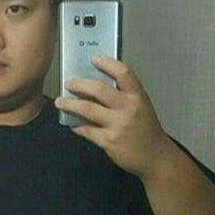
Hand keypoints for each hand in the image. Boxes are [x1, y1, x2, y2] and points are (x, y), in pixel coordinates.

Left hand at [54, 55, 171, 178]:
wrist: (154, 156)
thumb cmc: (146, 129)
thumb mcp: (141, 107)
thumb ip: (124, 96)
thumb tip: (96, 87)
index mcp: (138, 96)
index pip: (123, 73)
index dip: (107, 63)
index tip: (93, 58)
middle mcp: (128, 108)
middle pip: (99, 89)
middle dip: (79, 84)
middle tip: (68, 83)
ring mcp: (117, 125)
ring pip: (88, 109)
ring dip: (70, 104)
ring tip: (59, 102)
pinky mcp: (108, 142)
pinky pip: (87, 130)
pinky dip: (77, 126)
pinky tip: (71, 124)